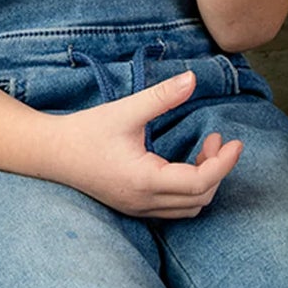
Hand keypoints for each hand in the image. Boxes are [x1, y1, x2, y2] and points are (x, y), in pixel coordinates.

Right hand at [46, 69, 242, 217]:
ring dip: (205, 181)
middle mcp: (144, 201)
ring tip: (204, 148)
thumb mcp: (125, 110)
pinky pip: (174, 207)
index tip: (236, 141)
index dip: (224, 163)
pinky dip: (189, 188)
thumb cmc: (86, 131)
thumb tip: (193, 78)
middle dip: (217, 170)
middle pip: (200, 199)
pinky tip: (186, 161)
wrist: (51, 153)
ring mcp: (138, 208)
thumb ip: (161, 96)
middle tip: (216, 138)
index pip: (200, 183)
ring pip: (188, 208)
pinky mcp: (133, 205)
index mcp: (145, 181)